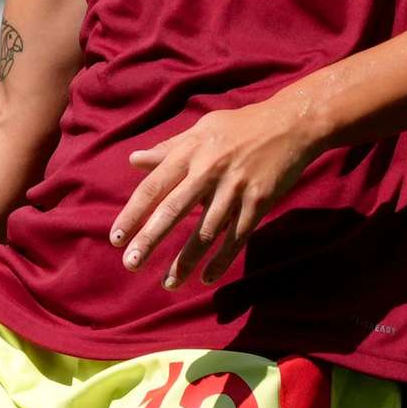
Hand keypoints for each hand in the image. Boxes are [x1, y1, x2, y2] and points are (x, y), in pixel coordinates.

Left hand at [114, 97, 325, 289]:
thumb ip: (167, 149)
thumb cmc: (239, 126)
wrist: (290, 124)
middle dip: (150, 239)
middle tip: (131, 264)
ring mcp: (235, 188)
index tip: (116, 238)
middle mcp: (209, 171)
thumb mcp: (201, 130)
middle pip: (173, 210)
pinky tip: (207, 278)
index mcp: (190, 153)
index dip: (133, 214)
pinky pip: (237, 237)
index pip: (153, 187)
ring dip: (186, 260)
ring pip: (206, 231)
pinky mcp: (258, 202)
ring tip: (169, 283)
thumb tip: (133, 160)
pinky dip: (222, 259)